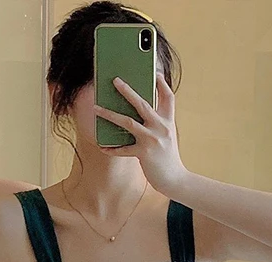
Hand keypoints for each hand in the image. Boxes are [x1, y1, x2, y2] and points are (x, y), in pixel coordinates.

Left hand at [94, 74, 187, 195]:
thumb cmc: (167, 158)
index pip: (168, 97)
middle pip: (143, 103)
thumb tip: (136, 115)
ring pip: (128, 122)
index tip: (155, 72)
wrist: (175, 179)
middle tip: (115, 80)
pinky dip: (112, 148)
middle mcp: (162, 127)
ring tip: (97, 108)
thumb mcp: (166, 137)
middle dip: (127, 90)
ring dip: (110, 114)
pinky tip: (102, 146)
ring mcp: (152, 140)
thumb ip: (156, 125)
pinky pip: (123, 149)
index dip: (162, 84)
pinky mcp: (144, 154)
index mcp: (169, 121)